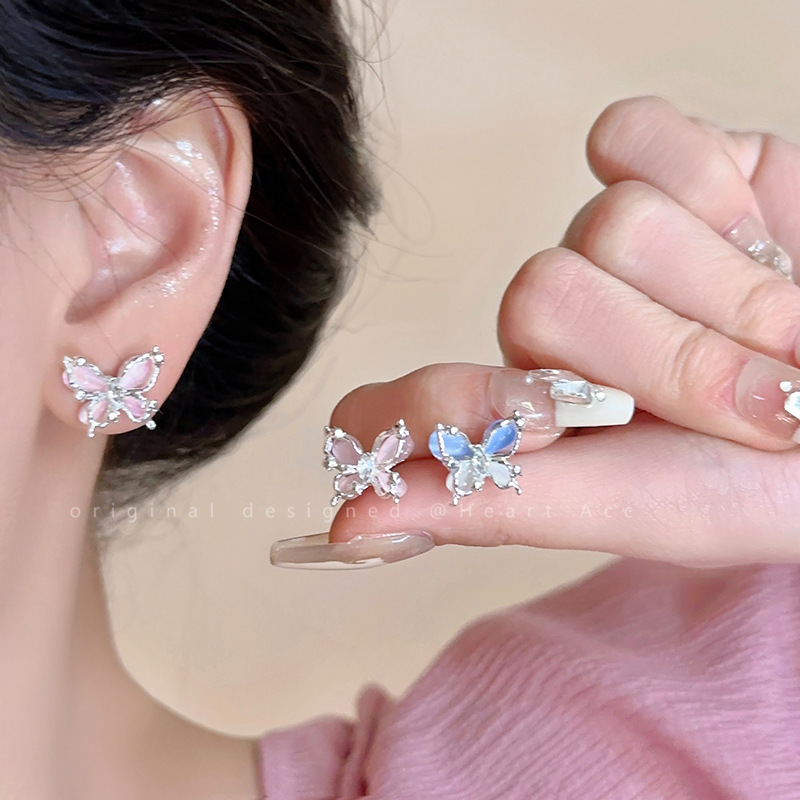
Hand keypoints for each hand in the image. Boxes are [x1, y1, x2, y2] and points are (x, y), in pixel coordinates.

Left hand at [271, 96, 799, 569]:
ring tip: (780, 336)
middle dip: (666, 359)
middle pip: (540, 299)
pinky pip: (634, 138)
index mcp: (515, 419)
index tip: (538, 427)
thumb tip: (351, 525)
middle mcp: (545, 326)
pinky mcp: (655, 166)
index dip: (446, 406)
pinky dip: (714, 185)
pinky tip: (754, 234)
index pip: (393, 404)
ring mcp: (598, 244)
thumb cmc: (765, 477)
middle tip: (749, 403)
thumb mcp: (635, 508)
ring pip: (606, 226)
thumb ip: (494, 505)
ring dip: (722, 298)